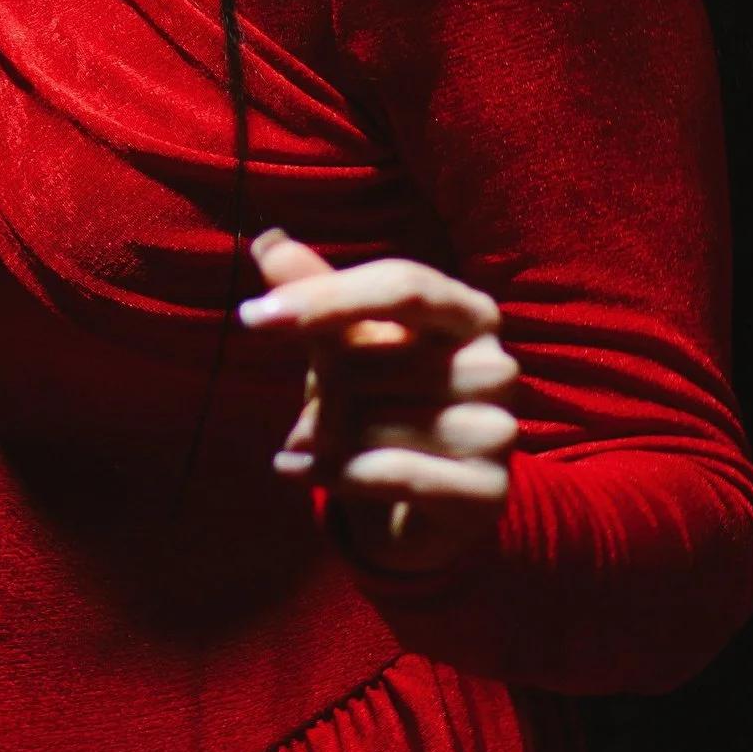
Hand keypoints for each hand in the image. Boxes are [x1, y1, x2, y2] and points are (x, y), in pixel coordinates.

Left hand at [238, 228, 518, 577]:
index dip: (326, 298)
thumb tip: (267, 243)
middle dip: (320, 389)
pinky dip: (329, 473)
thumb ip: (316, 294)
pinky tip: (292, 467)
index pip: (401, 285)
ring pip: (373, 422)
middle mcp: (496, 366)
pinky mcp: (487, 492)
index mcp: (469, 312)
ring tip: (317, 444)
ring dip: (324, 437)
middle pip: (372, 359)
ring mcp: (499, 432)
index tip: (253, 318)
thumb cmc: (382, 408)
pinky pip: (389, 473)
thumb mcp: (346, 345)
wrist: (413, 508)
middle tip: (313, 413)